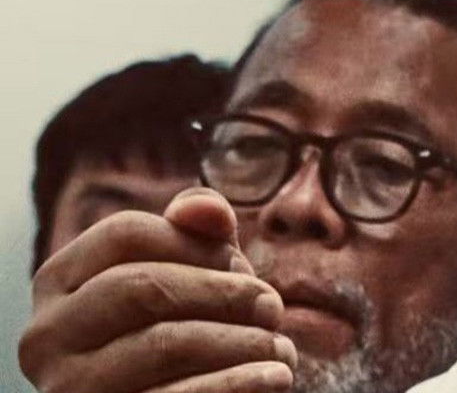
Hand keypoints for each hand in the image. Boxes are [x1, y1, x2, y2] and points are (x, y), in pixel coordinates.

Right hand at [19, 188, 296, 392]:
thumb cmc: (181, 327)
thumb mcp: (189, 272)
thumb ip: (197, 231)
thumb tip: (204, 209)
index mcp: (60, 281)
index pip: (126, 233)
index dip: (196, 242)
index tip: (240, 264)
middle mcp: (48, 334)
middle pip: (144, 285)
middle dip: (223, 292)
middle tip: (273, 307)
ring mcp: (69, 385)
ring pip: (164, 344)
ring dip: (241, 342)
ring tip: (281, 348)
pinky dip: (236, 384)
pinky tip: (274, 376)